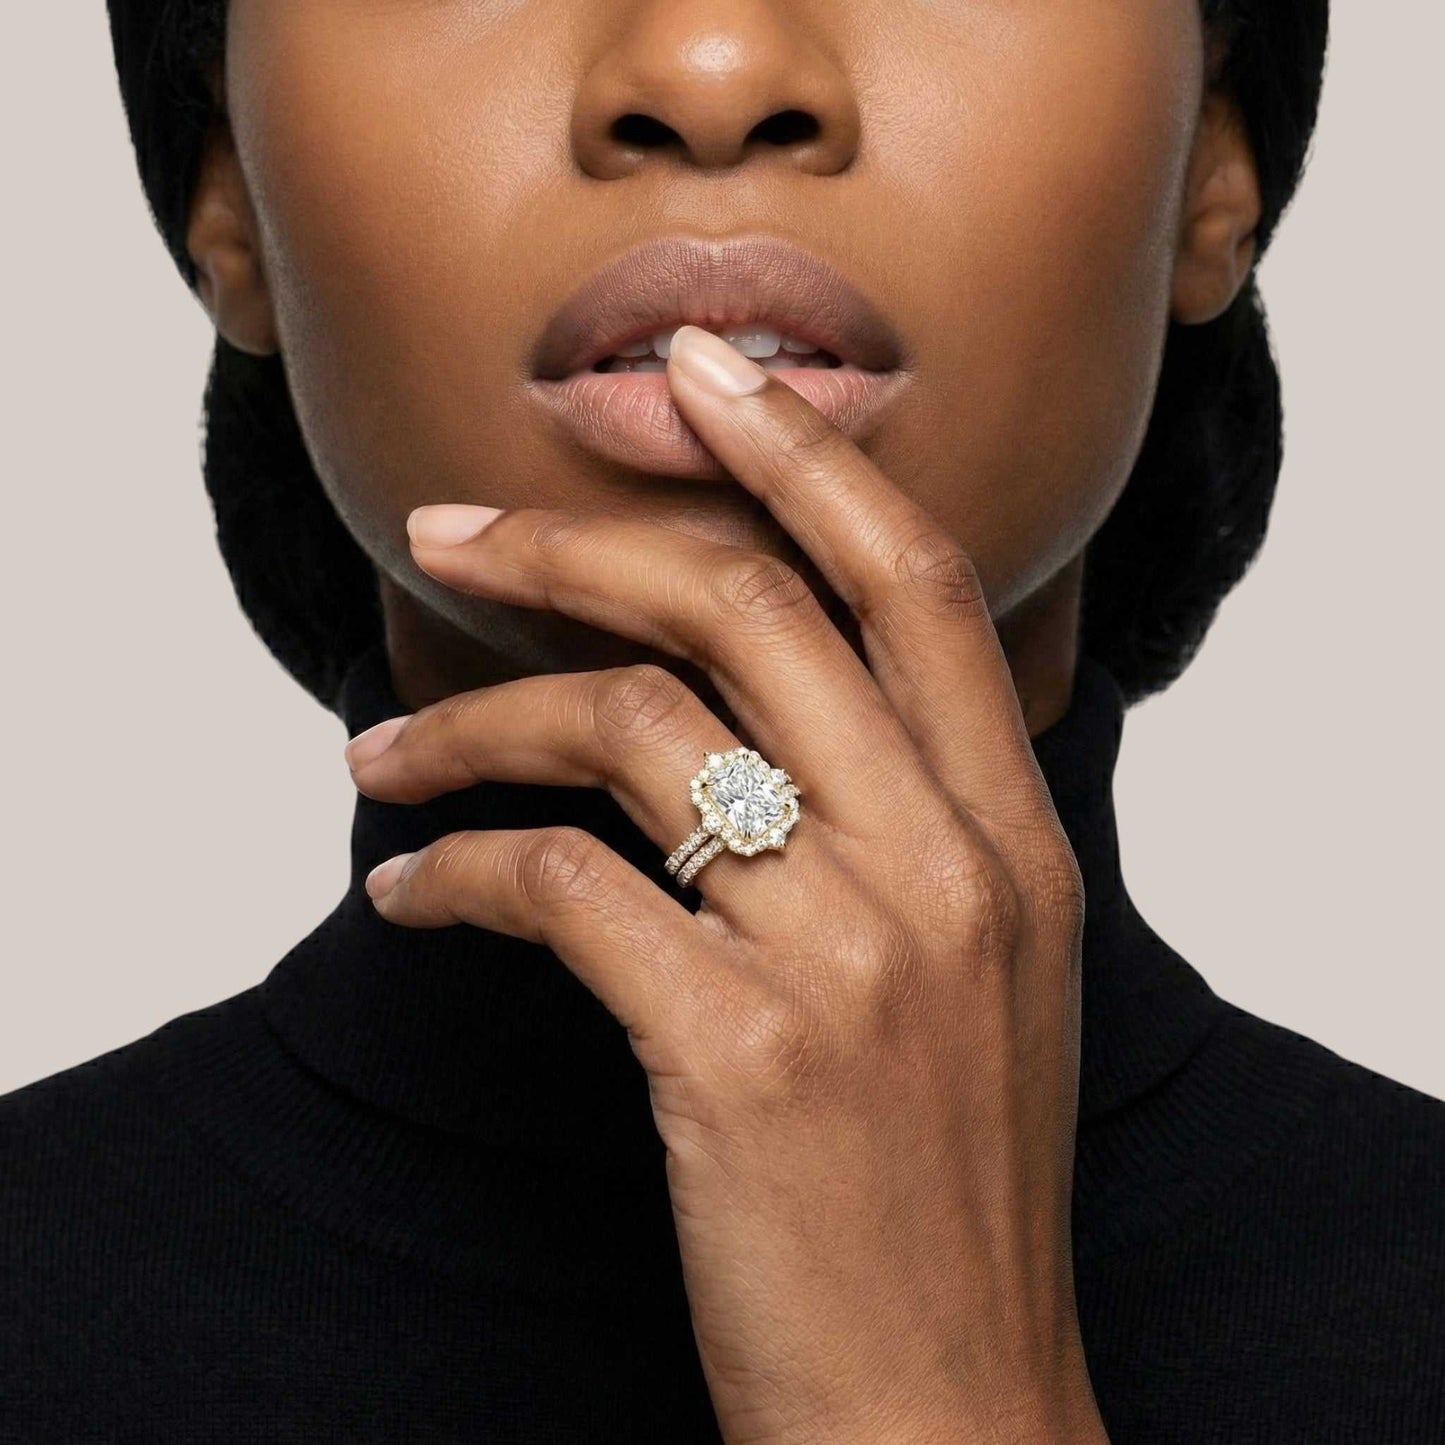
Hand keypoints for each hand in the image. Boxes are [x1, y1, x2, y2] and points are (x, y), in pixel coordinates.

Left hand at [345, 326, 1105, 1444]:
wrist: (944, 1402)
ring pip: (627, 735)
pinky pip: (556, 890)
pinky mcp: (733, 1052)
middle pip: (746, 613)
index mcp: (1015, 842)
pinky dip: (454, 877)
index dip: (806, 453)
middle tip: (458, 524)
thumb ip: (901, 832)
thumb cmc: (941, 1186)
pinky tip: (410, 898)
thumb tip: (742, 719)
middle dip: (582, 540)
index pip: (914, 582)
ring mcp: (847, 956)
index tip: (702, 373)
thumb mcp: (975, 979)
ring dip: (476, 723)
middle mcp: (945, 869)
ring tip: (385, 754)